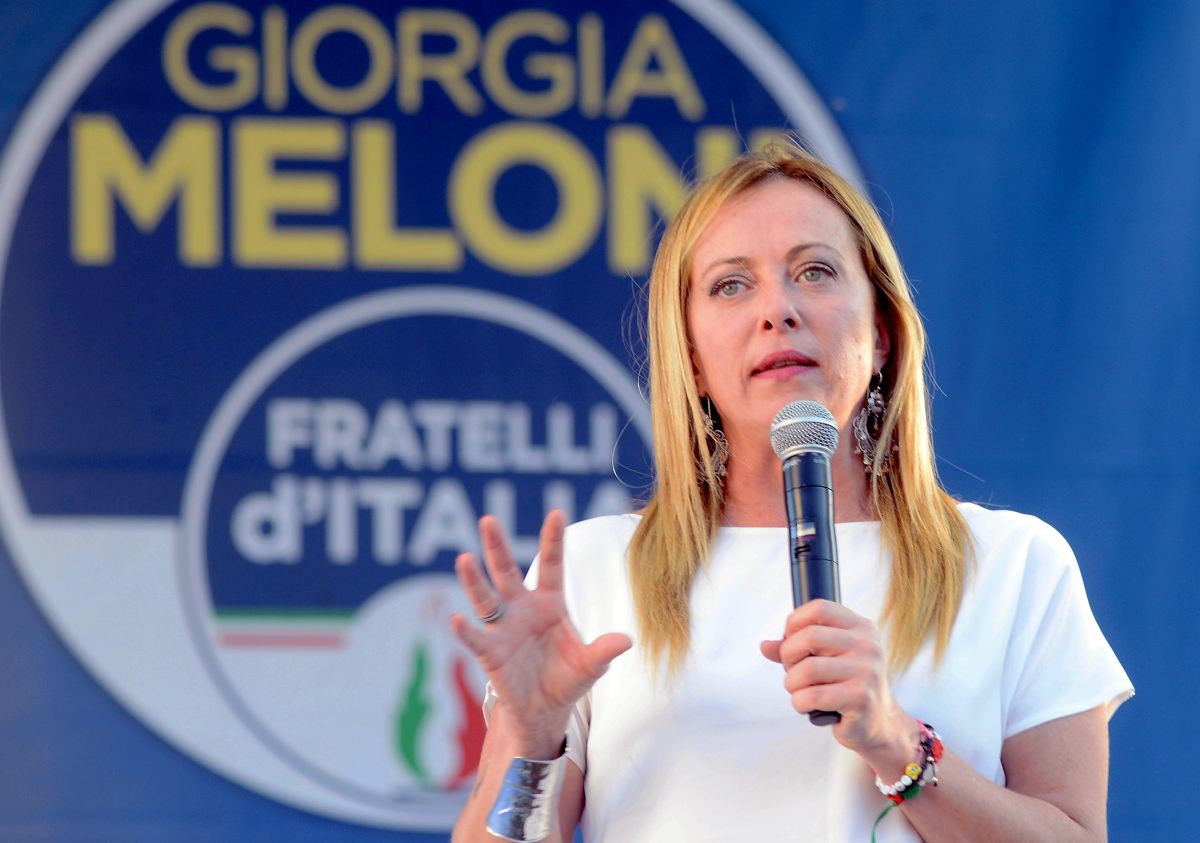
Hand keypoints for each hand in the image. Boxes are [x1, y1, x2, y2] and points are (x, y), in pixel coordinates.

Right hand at [450, 509, 631, 757]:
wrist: (544, 709)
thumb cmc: (567, 678)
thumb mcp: (590, 666)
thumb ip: (603, 651)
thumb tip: (627, 640)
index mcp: (551, 603)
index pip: (552, 565)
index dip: (553, 540)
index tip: (557, 513)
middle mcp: (523, 608)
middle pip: (507, 572)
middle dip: (497, 546)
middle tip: (488, 519)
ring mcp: (504, 628)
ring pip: (486, 598)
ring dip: (474, 580)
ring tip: (464, 559)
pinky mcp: (490, 653)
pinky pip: (477, 638)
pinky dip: (467, 630)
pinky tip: (457, 619)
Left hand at [760, 600, 914, 759]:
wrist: (877, 722)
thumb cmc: (845, 685)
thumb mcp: (825, 658)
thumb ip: (795, 647)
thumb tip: (765, 646)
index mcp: (861, 627)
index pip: (819, 608)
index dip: (794, 623)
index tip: (791, 642)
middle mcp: (868, 645)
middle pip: (809, 636)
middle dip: (789, 656)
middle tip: (792, 671)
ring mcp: (867, 672)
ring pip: (807, 669)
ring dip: (792, 684)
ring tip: (800, 691)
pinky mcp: (861, 699)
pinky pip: (812, 696)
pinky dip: (799, 702)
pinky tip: (807, 706)